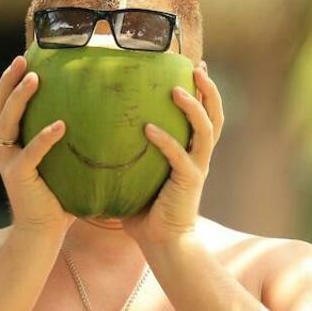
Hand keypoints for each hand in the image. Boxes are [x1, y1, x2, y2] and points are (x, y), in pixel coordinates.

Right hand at [0, 55, 74, 233]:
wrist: (41, 233)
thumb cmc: (57, 199)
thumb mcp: (61, 164)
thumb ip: (70, 142)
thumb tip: (102, 116)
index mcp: (11, 145)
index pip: (4, 108)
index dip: (9, 83)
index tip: (22, 60)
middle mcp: (5, 150)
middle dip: (8, 82)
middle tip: (21, 60)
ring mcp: (9, 162)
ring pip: (7, 123)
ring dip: (19, 99)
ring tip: (34, 80)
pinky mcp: (18, 177)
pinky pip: (31, 153)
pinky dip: (44, 138)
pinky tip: (60, 125)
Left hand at [124, 62, 224, 247]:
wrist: (163, 243)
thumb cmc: (146, 211)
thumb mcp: (139, 176)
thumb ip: (130, 156)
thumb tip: (96, 134)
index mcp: (193, 154)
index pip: (206, 116)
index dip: (205, 92)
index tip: (196, 67)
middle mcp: (200, 157)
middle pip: (215, 116)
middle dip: (208, 90)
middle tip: (196, 68)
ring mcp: (197, 169)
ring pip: (206, 130)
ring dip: (192, 108)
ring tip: (176, 90)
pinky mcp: (189, 182)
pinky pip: (179, 156)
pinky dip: (165, 141)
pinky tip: (148, 129)